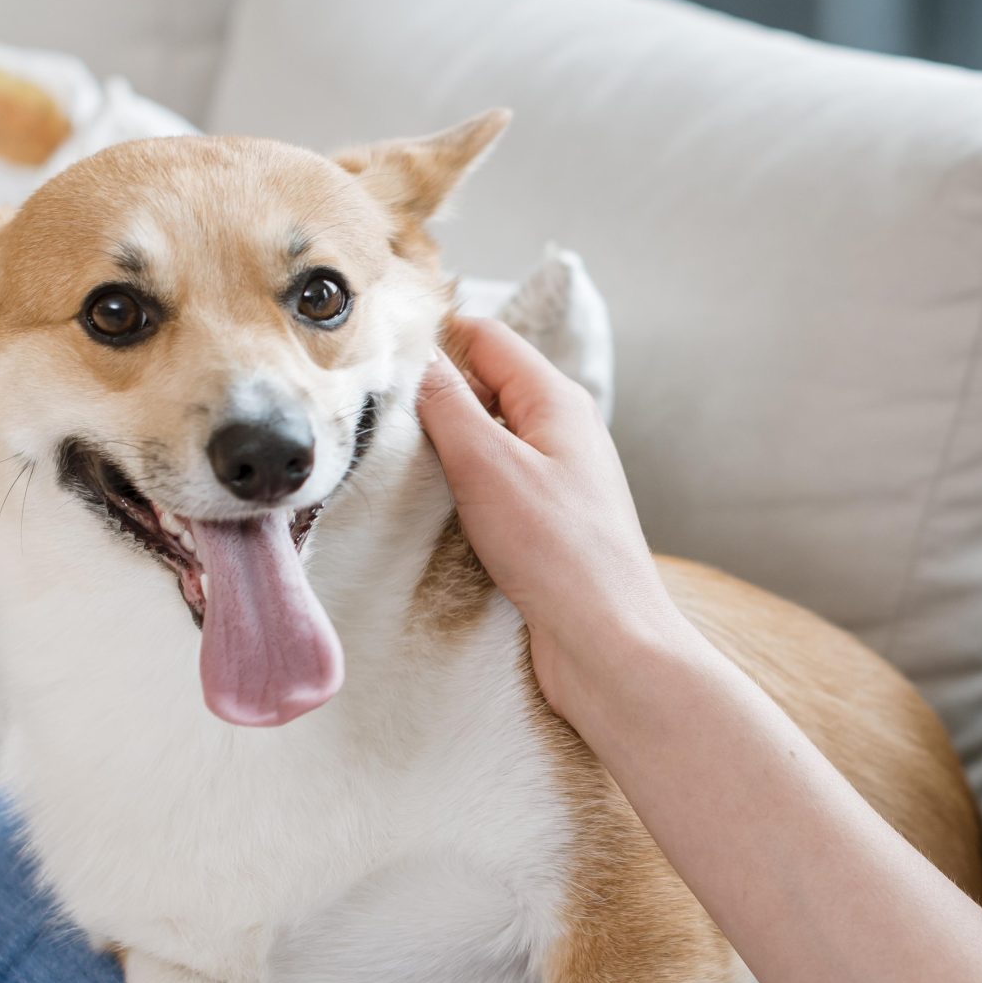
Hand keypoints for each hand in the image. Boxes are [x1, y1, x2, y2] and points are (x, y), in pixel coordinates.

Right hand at [418, 316, 698, 720]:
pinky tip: (432, 507)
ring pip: (485, 437)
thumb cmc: (559, 553)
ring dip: (443, 447)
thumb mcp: (487, 465)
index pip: (485, 338)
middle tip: (375, 415)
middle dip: (432, 396)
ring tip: (395, 463)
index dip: (432, 340)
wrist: (606, 643)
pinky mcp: (546, 521)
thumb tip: (414, 355)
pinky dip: (460, 487)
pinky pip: (493, 482)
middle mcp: (561, 430)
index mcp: (556, 400)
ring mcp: (556, 476)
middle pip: (484, 385)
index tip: (378, 358)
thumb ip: (447, 404)